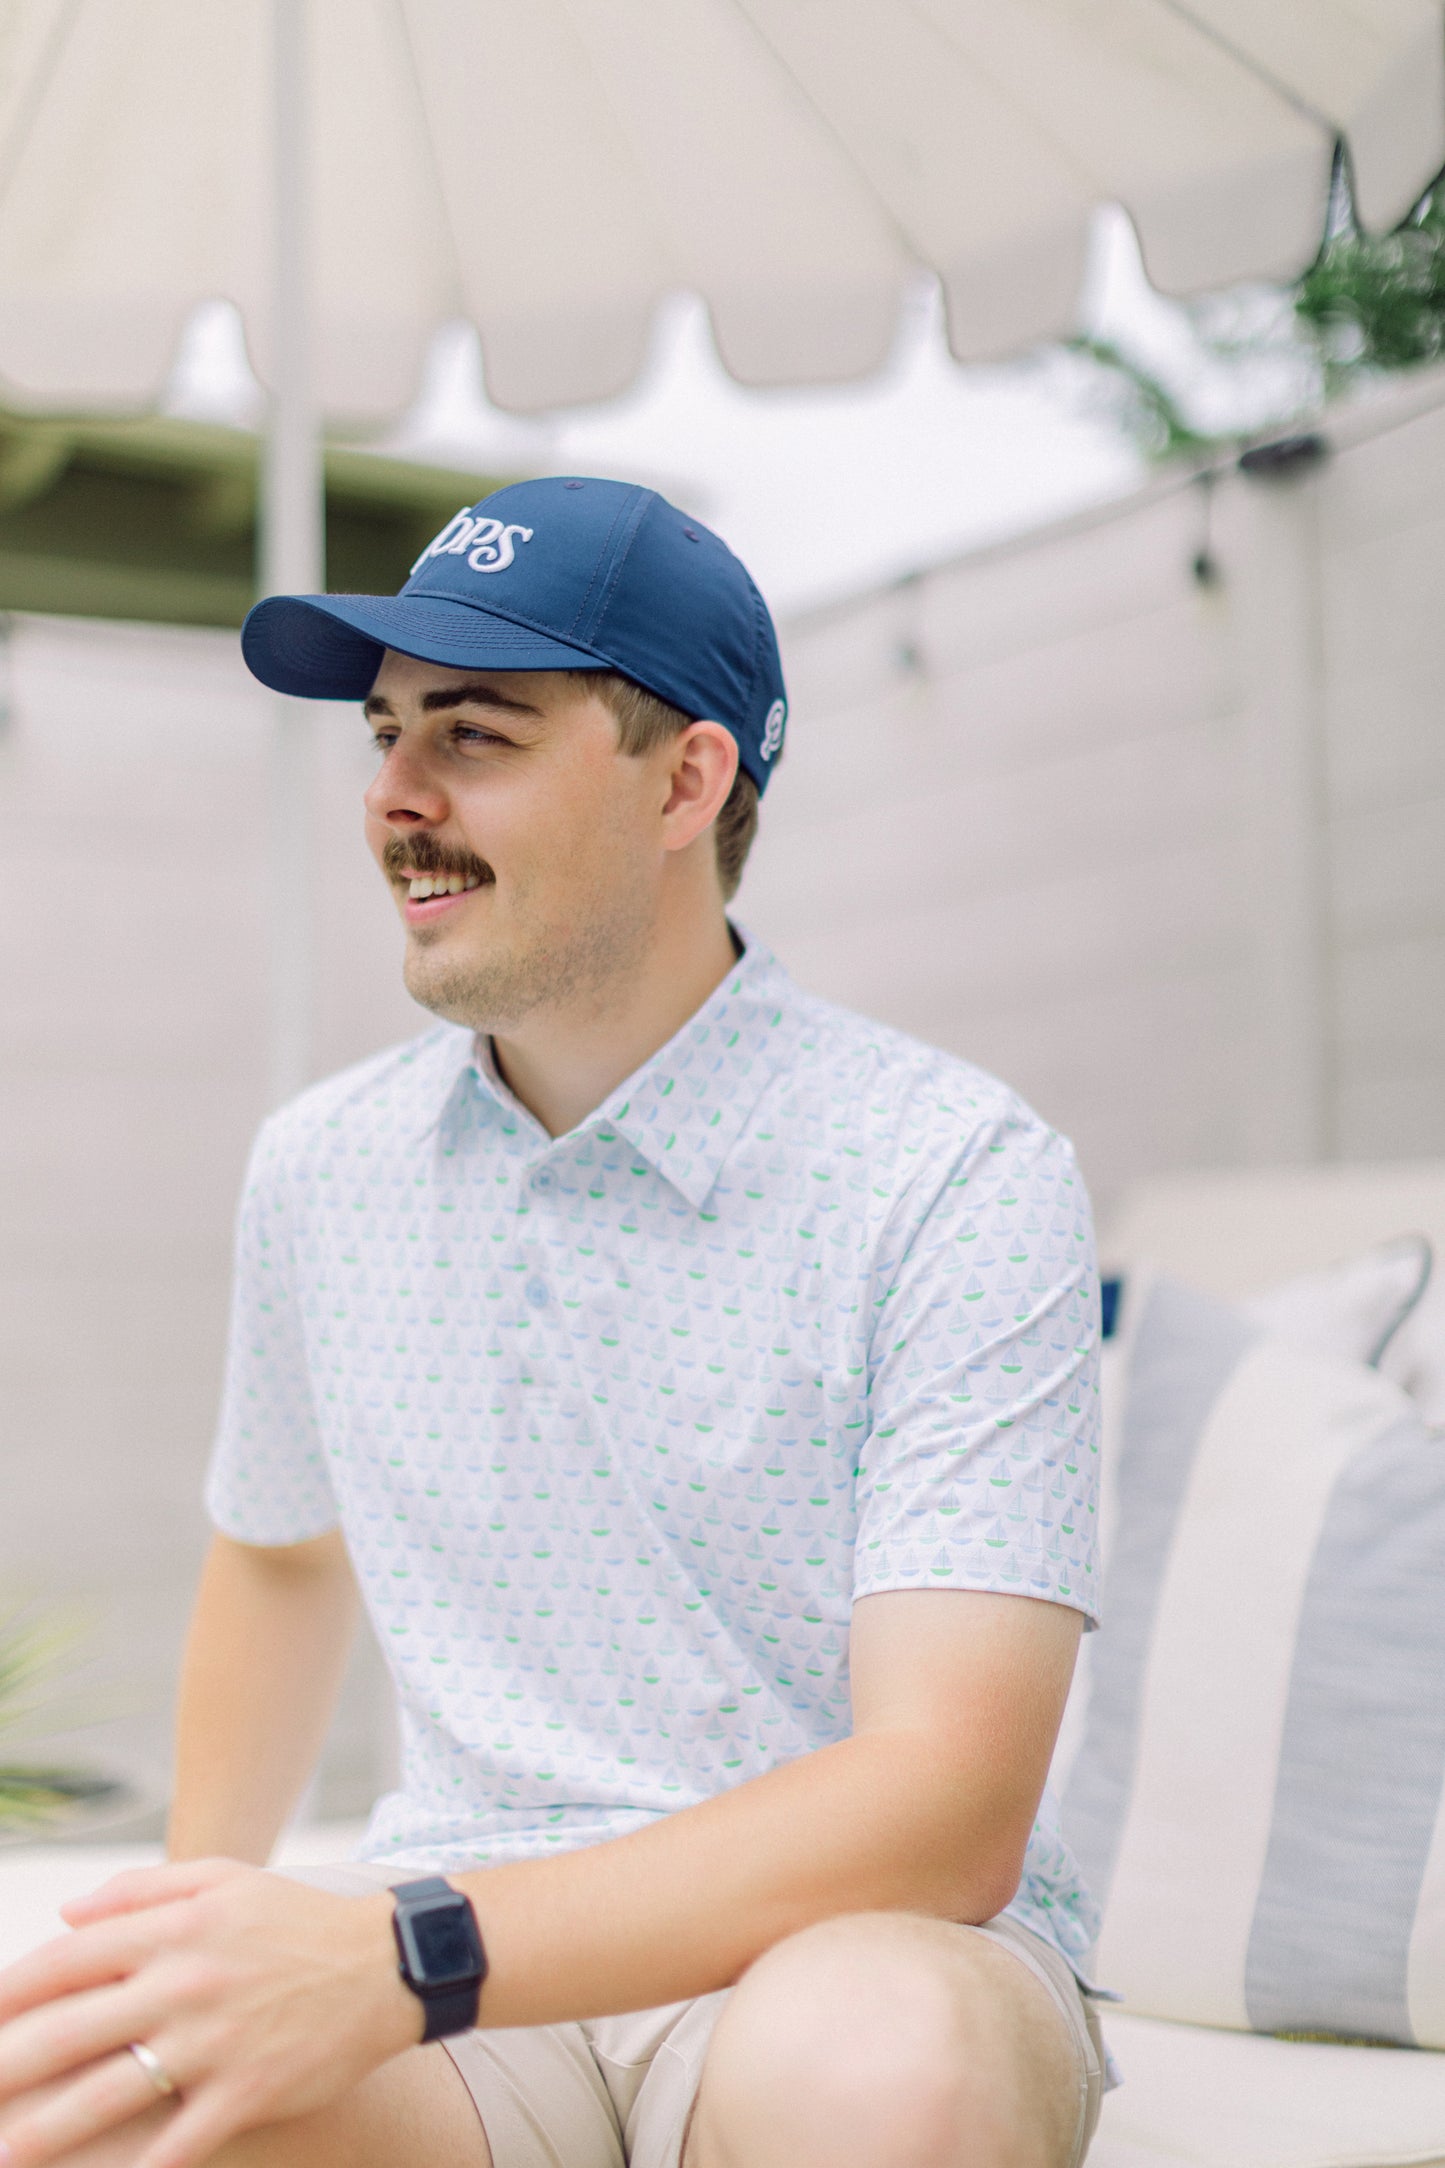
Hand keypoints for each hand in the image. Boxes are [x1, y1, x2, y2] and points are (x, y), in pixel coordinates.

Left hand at [0, 1858, 420, 2167]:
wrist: (388, 1963)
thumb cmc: (297, 1919)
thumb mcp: (224, 1879)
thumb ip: (142, 1889)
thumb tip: (65, 1915)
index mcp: (174, 1927)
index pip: (66, 1960)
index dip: (7, 1992)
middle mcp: (183, 1983)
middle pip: (67, 2032)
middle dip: (3, 2068)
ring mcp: (213, 2042)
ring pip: (105, 2094)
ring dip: (41, 2132)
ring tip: (1, 2154)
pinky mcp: (246, 2093)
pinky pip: (176, 2143)